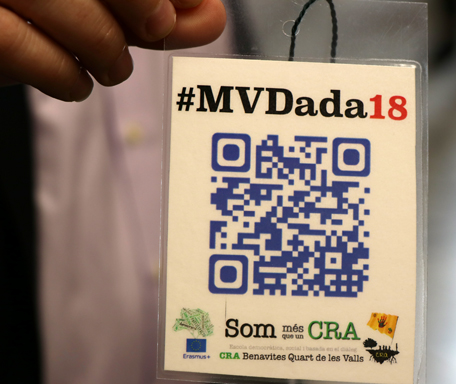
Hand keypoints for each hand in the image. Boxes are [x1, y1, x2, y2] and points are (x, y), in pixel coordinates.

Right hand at [0, 0, 225, 101]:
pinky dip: (65, 76)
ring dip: (107, 52)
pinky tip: (75, 82)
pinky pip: (22, 46)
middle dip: (140, 7)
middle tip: (156, 30)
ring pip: (70, 11)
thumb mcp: (94, 7)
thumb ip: (145, 11)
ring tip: (111, 68)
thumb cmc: (40, 20)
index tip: (197, 3)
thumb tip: (211, 15)